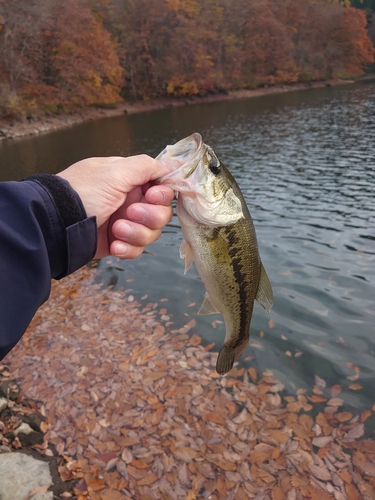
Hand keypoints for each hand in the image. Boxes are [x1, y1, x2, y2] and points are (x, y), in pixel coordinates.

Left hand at [57, 155, 174, 258]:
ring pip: (151, 233)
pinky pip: (137, 249)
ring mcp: (125, 223)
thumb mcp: (114, 172)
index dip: (161, 194)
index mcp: (129, 180)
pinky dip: (128, 248)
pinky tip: (114, 245)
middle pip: (161, 212)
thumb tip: (170, 166)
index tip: (152, 196)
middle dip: (150, 216)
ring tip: (116, 230)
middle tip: (130, 213)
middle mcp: (130, 201)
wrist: (57, 225)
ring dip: (136, 233)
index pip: (160, 187)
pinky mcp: (119, 243)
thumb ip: (145, 166)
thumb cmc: (83, 193)